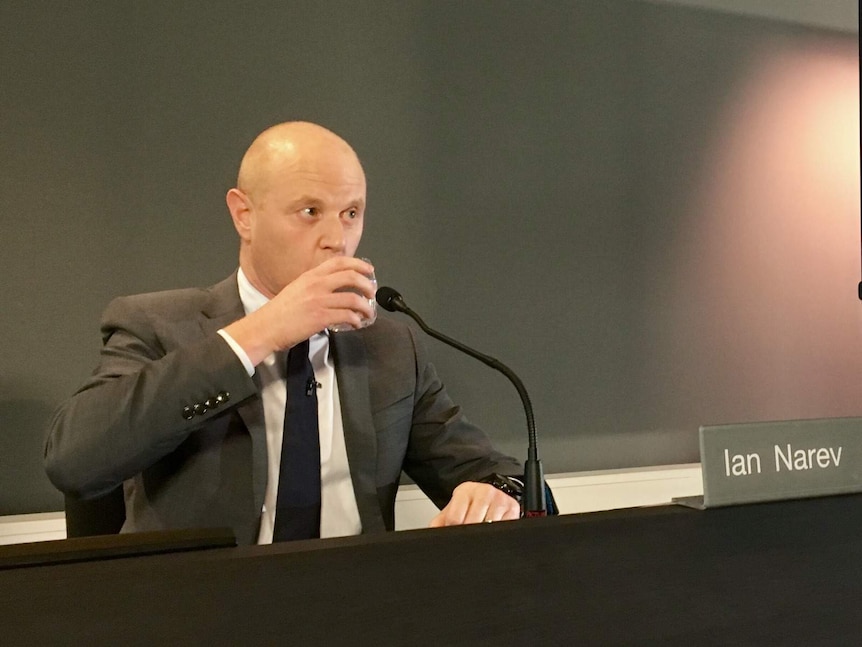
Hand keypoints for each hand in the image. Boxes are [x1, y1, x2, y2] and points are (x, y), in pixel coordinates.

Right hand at [224, 256, 375, 364]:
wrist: (265, 327)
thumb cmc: (279, 312)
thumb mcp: (297, 289)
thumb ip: (315, 285)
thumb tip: (334, 288)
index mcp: (310, 276)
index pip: (340, 262)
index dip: (358, 265)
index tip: (369, 271)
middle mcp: (316, 285)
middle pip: (351, 277)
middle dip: (367, 285)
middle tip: (372, 293)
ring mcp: (319, 300)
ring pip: (353, 299)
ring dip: (365, 307)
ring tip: (367, 313)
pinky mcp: (320, 317)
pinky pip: (346, 316)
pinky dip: (356, 320)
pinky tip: (356, 324)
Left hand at [429, 482, 520, 527]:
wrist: (489, 494)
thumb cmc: (469, 504)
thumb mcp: (453, 509)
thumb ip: (439, 523)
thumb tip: (432, 535)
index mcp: (465, 490)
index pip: (456, 518)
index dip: (453, 530)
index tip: (455, 533)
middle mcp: (484, 492)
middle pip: (473, 523)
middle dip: (468, 534)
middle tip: (468, 538)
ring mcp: (500, 500)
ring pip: (489, 527)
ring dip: (484, 536)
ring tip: (480, 534)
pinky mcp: (513, 509)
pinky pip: (503, 528)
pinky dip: (496, 535)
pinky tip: (492, 532)